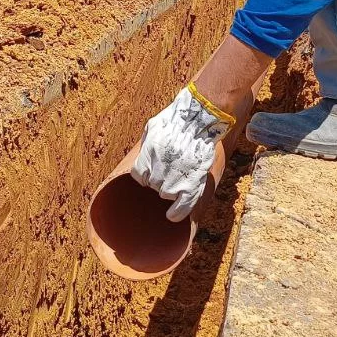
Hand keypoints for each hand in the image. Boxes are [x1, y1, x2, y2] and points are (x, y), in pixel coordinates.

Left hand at [131, 85, 232, 221]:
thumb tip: (141, 152)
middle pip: (153, 185)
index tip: (151, 171)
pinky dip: (177, 213)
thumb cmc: (176, 120)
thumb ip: (145, 143)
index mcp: (147, 156)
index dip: (145, 173)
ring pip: (165, 194)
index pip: (138, 176)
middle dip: (159, 178)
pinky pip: (182, 207)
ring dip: (170, 187)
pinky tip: (172, 216)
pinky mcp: (192, 185)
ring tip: (179, 175)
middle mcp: (159, 170)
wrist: (198, 120)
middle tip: (170, 167)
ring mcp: (175, 180)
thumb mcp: (152, 127)